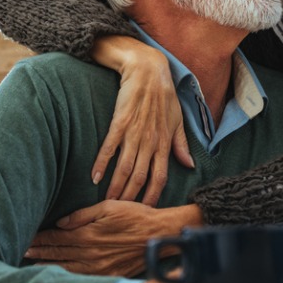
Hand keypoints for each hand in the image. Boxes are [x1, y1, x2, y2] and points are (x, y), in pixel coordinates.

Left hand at [25, 201, 200, 276]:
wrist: (159, 235)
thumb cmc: (136, 216)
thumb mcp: (109, 207)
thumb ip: (82, 215)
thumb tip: (61, 223)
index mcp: (89, 234)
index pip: (57, 238)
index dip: (40, 238)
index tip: (26, 238)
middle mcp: (91, 253)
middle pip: (58, 254)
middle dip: (39, 252)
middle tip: (21, 251)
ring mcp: (99, 267)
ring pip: (66, 269)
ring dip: (48, 267)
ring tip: (31, 266)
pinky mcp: (108, 275)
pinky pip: (82, 279)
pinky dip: (67, 278)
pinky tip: (58, 277)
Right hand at [90, 36, 193, 205]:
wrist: (148, 69)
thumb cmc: (164, 94)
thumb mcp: (177, 120)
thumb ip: (180, 145)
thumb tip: (189, 165)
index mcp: (165, 142)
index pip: (160, 177)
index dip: (153, 195)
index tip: (146, 211)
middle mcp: (151, 141)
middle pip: (140, 177)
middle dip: (131, 198)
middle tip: (120, 214)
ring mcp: (135, 132)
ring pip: (125, 167)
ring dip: (116, 187)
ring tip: (106, 202)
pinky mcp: (120, 122)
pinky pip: (110, 147)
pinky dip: (102, 163)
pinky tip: (94, 177)